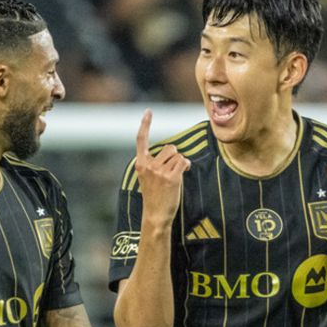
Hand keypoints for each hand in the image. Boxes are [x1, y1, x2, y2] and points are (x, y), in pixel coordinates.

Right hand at [135, 109, 190, 226]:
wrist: (155, 215)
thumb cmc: (154, 196)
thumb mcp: (147, 178)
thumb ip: (154, 163)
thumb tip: (175, 153)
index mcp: (140, 164)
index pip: (141, 140)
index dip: (145, 124)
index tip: (148, 112)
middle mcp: (148, 165)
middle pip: (169, 147)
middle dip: (174, 156)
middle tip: (171, 170)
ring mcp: (159, 172)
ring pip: (178, 155)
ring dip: (180, 162)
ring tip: (176, 175)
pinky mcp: (171, 177)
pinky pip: (183, 162)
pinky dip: (186, 165)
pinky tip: (183, 173)